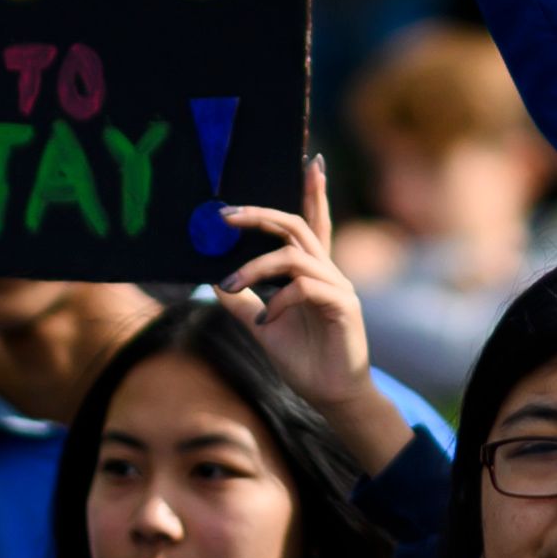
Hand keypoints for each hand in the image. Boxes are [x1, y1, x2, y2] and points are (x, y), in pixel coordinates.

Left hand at [211, 158, 414, 475]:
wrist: (331, 396)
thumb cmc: (303, 360)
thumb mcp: (263, 326)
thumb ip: (244, 302)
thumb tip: (213, 282)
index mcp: (312, 272)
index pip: (313, 222)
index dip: (313, 192)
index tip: (311, 161)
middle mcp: (328, 271)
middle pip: (296, 226)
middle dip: (261, 214)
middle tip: (226, 215)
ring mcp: (338, 286)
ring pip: (294, 255)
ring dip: (256, 266)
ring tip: (230, 283)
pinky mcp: (343, 306)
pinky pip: (305, 287)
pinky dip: (278, 300)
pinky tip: (267, 322)